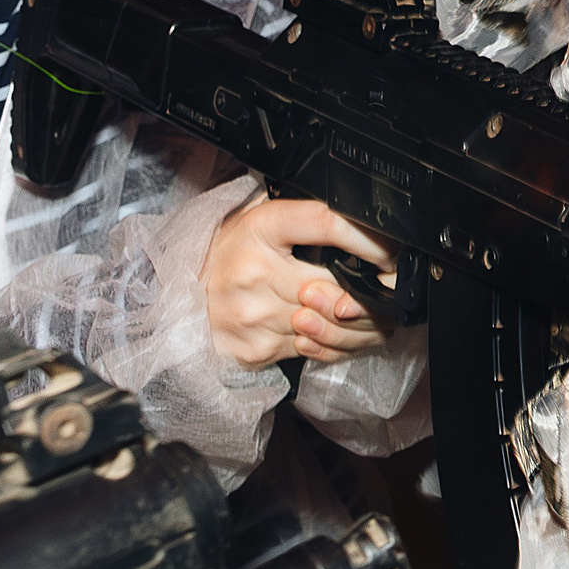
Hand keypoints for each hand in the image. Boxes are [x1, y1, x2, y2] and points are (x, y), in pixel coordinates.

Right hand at [203, 196, 394, 368]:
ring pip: (330, 325)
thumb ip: (308, 221)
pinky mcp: (256, 349)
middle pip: (337, 288)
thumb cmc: (231, 251)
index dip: (368, 240)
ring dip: (357, 322)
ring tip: (368, 311)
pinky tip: (335, 329)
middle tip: (387, 288)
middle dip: (371, 293)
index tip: (391, 251)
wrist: (177, 293)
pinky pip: (313, 349)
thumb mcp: (263, 219)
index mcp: (261, 227)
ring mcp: (254, 315)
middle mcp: (255, 271)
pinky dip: (331, 342)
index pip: (326, 223)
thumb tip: (365, 228)